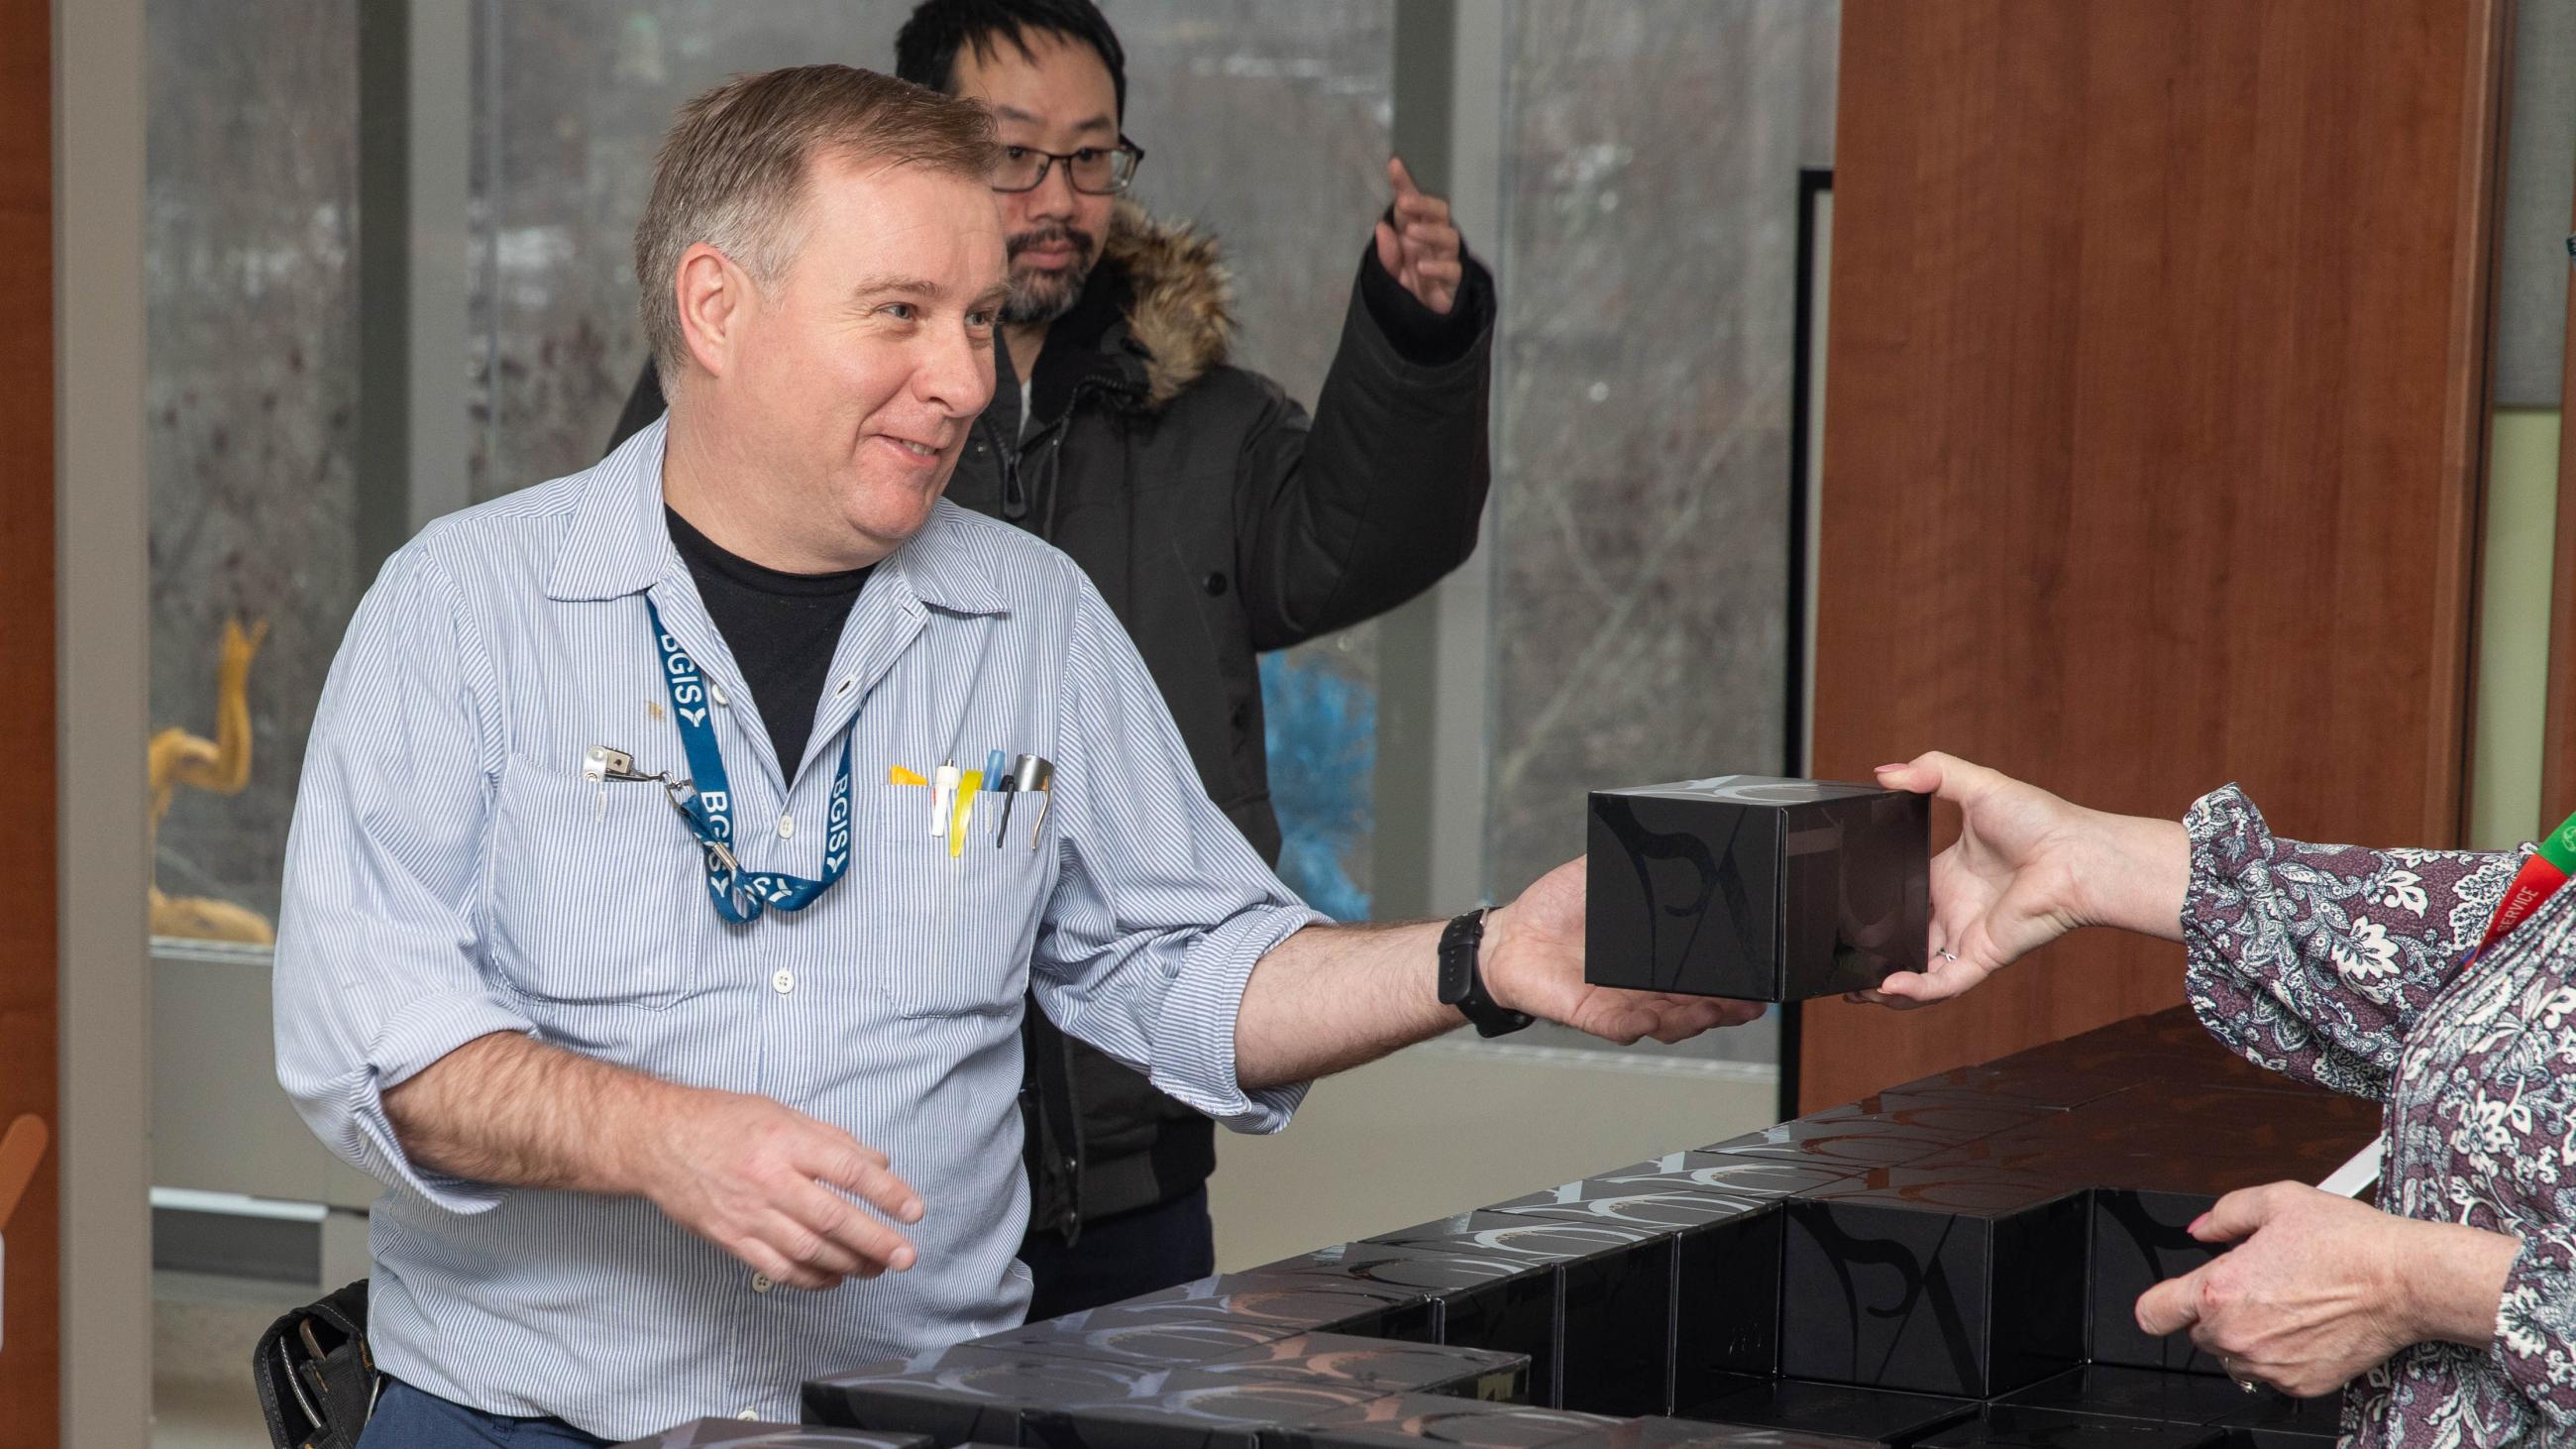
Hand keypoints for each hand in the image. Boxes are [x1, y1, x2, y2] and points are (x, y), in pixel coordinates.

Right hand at [634, 1088, 924, 1291]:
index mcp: (786, 1142)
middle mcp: (769, 1180)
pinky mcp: (731, 1239)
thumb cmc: (723, 1121)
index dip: (886, 1192)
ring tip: (876, 1267)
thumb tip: (878, 1165)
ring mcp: (748, 1214)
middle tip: (905, 1256)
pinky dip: (810, 1279)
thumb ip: (833, 1139)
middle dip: (875, 1241)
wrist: (658, 1142)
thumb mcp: (782, 1113)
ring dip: (848, 1264)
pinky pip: (777, 1268)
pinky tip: (833, 1278)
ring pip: (808, 1250)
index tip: (914, 1211)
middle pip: (832, 1218)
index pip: (848, 1171)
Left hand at [1374, 157, 1464, 314]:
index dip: (1404, 184)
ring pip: (1449, 236)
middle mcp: (1432, 242)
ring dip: (1431, 232)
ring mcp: (1446, 259)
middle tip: (1403, 203)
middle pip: (1438, 212)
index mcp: (1414, 232)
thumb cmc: (1408, 292)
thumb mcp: (1390, 274)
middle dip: (1423, 204)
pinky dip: (1438, 268)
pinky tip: (1422, 268)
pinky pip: (1453, 270)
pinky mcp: (1454, 282)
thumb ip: (1386, 254)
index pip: (1411, 204)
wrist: (1422, 326)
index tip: (1394, 165)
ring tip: (1411, 233)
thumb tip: (1382, 228)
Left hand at [1480, 855, 1765, 1043]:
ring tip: (1712, 1010)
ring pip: (1667, 1024)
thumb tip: (1670, 833)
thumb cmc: (1557, 910)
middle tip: (1750, 1002)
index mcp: (1656, 959)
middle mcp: (1646, 989)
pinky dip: (1636, 1024)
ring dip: (1692, 1020)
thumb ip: (1636, 860)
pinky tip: (1651, 1019)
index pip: (1705, 977)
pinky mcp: (1589, 1013)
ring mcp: (1621, 1004)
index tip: (1759, 981)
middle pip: (1697, 1008)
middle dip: (1726, 1008)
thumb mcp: (1601, 874)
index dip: (1734, 984)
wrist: (1510, 936)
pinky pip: (1617, 1026)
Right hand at [1854, 752, 2117, 1008]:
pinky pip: (1942, 983)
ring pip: (1918, 972)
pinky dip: (1914, 990)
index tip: (1843, 912)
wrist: (2077, 855)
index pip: (1900, 898)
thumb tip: (1885, 771)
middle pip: (1903, 941)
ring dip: (1884, 985)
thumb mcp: (1977, 785)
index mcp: (1946, 876)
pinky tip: (1885, 987)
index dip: (1873, 910)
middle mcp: (1954, 911)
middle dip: (1872, 956)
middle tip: (1840, 959)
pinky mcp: (1982, 956)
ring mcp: (1967, 937)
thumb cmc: (2041, 821)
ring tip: (1853, 990)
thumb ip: (1930, 772)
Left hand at [2133, 1182, 2514, 1398]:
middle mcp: (2238, 1335)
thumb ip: (2224, 1214)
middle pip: (2197, 1332)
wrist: (2404, 1280)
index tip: (2171, 1299)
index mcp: (2219, 1290)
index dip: (2160, 1302)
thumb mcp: (2276, 1202)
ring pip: (2232, 1356)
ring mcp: (2268, 1365)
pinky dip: (2279, 1355)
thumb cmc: (2348, 1242)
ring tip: (2286, 1303)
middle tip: (2257, 1285)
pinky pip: (2269, 1373)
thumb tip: (2201, 1228)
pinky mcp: (2298, 1385)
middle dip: (2217, 1310)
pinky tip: (2305, 1325)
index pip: (2152, 1313)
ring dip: (2246, 1335)